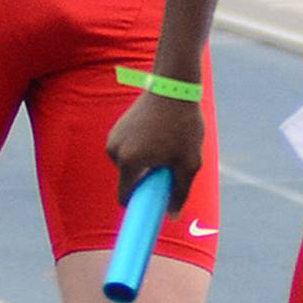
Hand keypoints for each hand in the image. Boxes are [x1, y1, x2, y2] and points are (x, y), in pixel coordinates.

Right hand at [107, 92, 204, 211]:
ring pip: (128, 165)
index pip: (125, 197)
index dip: (139, 203)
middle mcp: (114, 151)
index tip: (154, 201)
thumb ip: (180, 192)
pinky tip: (158, 135)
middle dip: (147, 178)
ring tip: (166, 145)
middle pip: (129, 180)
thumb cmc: (184, 125)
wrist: (174, 87)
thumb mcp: (189, 162)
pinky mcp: (116, 128)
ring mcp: (113, 138)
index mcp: (129, 162)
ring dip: (145, 163)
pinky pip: (128, 150)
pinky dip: (141, 150)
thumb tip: (171, 216)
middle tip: (170, 163)